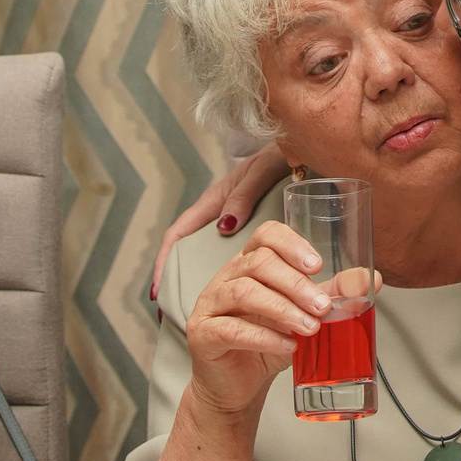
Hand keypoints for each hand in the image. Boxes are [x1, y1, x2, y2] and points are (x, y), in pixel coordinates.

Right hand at [151, 146, 291, 303]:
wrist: (301, 148)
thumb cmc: (278, 156)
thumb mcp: (259, 173)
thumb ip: (243, 196)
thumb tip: (224, 226)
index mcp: (214, 202)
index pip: (178, 234)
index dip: (164, 262)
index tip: (158, 290)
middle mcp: (220, 218)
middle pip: (191, 253)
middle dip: (178, 280)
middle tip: (171, 311)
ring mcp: (236, 227)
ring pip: (216, 262)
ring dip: (206, 284)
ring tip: (200, 313)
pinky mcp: (255, 236)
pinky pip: (241, 263)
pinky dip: (238, 285)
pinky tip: (243, 304)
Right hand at [183, 220, 341, 419]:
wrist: (236, 387)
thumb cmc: (267, 343)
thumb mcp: (304, 315)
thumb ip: (331, 294)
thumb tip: (371, 280)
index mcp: (250, 264)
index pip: (265, 235)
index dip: (291, 244)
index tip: (317, 265)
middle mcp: (227, 278)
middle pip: (258, 262)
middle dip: (295, 283)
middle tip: (322, 306)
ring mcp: (210, 304)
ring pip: (243, 292)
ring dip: (282, 308)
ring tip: (309, 327)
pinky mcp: (202, 334)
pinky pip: (230, 328)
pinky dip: (263, 336)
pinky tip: (287, 345)